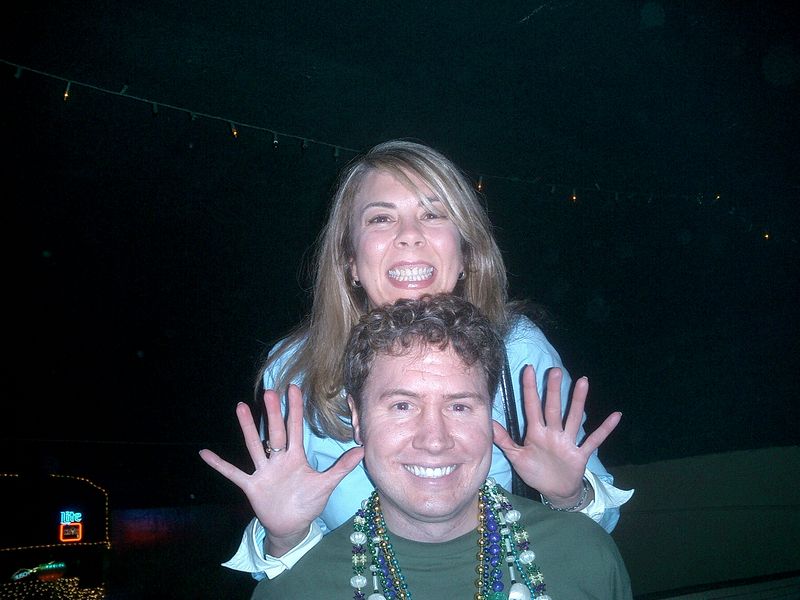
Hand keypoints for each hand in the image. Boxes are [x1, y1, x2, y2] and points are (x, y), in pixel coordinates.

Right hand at [199, 384, 363, 555]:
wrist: (292, 526)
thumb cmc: (308, 503)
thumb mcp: (326, 484)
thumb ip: (342, 467)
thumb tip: (363, 449)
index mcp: (295, 456)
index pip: (295, 428)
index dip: (294, 409)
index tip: (293, 388)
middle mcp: (278, 459)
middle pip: (275, 431)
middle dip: (273, 412)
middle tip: (268, 391)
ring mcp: (263, 471)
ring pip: (254, 445)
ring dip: (247, 428)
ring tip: (240, 407)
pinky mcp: (252, 485)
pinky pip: (233, 473)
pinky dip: (219, 465)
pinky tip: (205, 453)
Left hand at [492, 365, 620, 508]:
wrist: (554, 492)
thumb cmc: (535, 471)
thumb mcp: (517, 457)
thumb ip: (504, 440)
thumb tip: (489, 423)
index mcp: (536, 432)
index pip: (532, 407)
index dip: (530, 389)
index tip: (528, 369)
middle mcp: (552, 433)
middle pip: (553, 408)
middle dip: (553, 390)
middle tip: (555, 370)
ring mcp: (567, 442)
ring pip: (573, 418)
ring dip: (578, 401)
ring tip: (583, 382)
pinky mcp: (580, 454)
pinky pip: (594, 440)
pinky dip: (605, 429)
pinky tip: (616, 416)